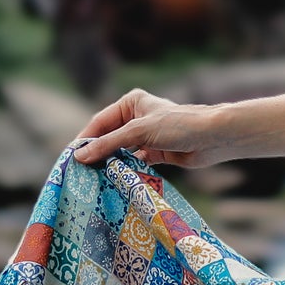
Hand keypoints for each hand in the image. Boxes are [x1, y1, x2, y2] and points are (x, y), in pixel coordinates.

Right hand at [72, 88, 225, 166]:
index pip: (100, 122)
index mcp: (131, 103)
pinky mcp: (156, 153)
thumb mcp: (139, 132)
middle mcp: (137, 117)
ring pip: (121, 151)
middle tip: (79, 172)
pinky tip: (114, 181)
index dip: (85, 139)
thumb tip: (80, 156)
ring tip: (93, 179)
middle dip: (97, 153)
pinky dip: (125, 170)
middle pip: (109, 137)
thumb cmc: (178, 126)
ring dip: (110, 163)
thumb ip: (109, 144)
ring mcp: (146, 136)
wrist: (213, 138)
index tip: (71, 158)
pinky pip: (134, 162)